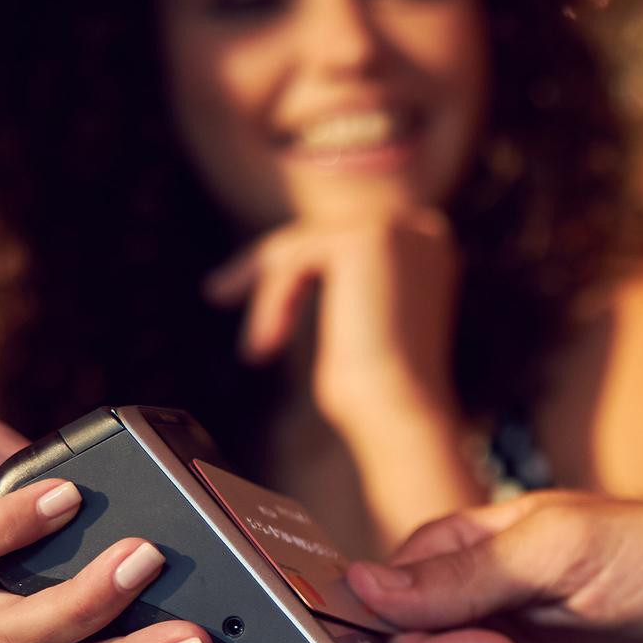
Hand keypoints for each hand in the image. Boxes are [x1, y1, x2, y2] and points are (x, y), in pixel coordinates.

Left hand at [204, 213, 458, 418]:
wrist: (399, 411)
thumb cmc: (379, 394)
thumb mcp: (362, 324)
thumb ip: (345, 283)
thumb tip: (299, 262)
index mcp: (426, 249)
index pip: (343, 242)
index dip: (294, 265)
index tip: (243, 284)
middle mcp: (419, 232)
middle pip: (318, 237)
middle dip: (266, 269)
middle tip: (216, 291)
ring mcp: (396, 230)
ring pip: (301, 248)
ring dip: (272, 300)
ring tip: (256, 350)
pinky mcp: (366, 239)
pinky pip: (296, 259)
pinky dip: (275, 302)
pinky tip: (266, 344)